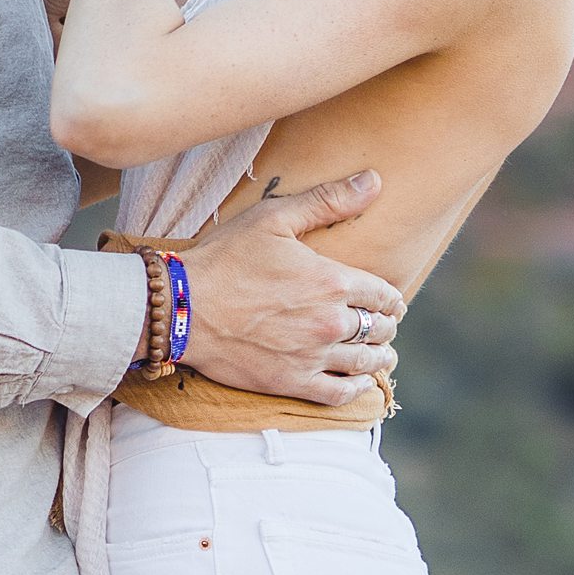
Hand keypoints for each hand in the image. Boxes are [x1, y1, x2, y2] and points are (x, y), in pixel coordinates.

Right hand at [179, 169, 404, 405]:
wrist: (181, 307)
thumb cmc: (225, 257)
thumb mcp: (274, 217)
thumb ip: (328, 200)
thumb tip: (374, 180)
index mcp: (332, 281)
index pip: (383, 294)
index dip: (392, 299)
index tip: (392, 302)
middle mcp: (330, 321)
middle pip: (378, 329)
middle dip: (386, 326)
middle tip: (386, 326)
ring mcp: (312, 356)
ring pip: (365, 361)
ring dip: (381, 358)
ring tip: (385, 356)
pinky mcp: (290, 382)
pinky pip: (338, 394)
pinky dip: (356, 389)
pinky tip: (360, 383)